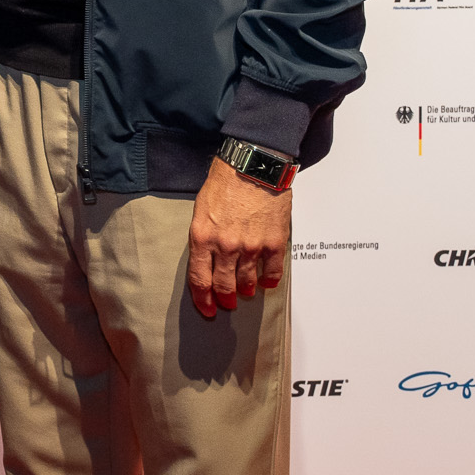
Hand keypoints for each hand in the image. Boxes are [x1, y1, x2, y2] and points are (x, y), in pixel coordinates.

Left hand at [187, 157, 290, 317]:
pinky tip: (266, 282)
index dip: (203, 298)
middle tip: (226, 303)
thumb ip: (204, 236)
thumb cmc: (225, 182)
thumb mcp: (201, 209)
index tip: (207, 308)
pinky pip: (272, 272)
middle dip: (224, 298)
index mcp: (203, 237)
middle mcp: (226, 246)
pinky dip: (269, 281)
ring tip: (245, 291)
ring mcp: (252, 247)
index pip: (200, 279)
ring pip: (247, 282)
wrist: (253, 166)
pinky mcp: (274, 243)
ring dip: (245, 290)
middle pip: (224, 285)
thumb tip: (208, 258)